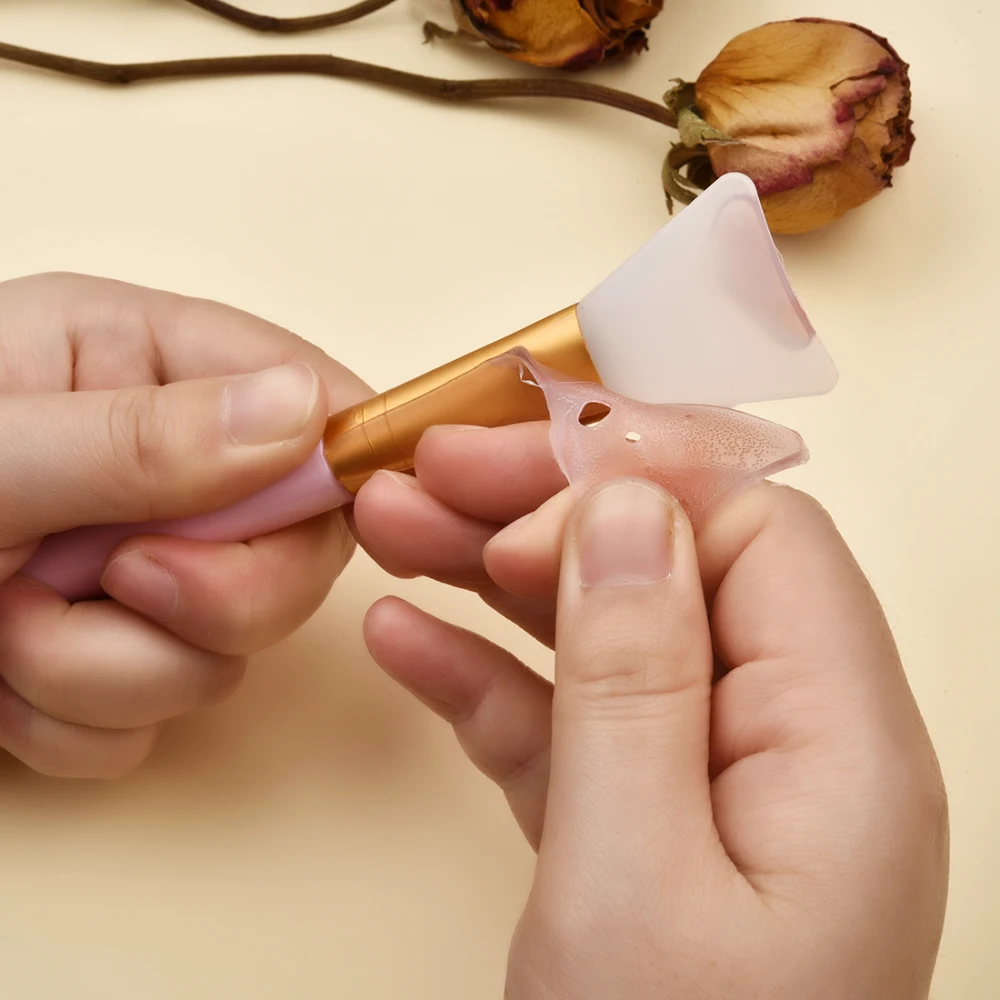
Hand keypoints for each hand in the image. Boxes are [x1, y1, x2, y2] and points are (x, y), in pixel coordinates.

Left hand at [0, 273, 368, 777]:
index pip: (312, 398)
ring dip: (108, 671)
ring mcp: (136, 568)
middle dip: (208, 598)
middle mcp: (157, 465)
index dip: (340, 465)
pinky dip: (73, 722)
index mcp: (137, 364)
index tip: (310, 524)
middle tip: (107, 581)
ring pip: (225, 652)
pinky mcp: (107, 657)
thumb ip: (138, 439)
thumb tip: (307, 418)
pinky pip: (156, 718)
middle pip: (297, 548)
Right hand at [354, 424, 948, 998]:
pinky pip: (564, 718)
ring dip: (493, 578)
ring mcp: (707, 786)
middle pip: (671, 571)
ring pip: (604, 636)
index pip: (758, 540)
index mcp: (841, 746)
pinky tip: (405, 637)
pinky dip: (485, 673)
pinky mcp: (637, 825)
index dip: (636, 496)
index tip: (513, 495)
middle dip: (542, 514)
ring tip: (389, 528)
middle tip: (424, 477)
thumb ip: (635, 676)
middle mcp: (791, 748)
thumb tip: (626, 506)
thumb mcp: (633, 876)